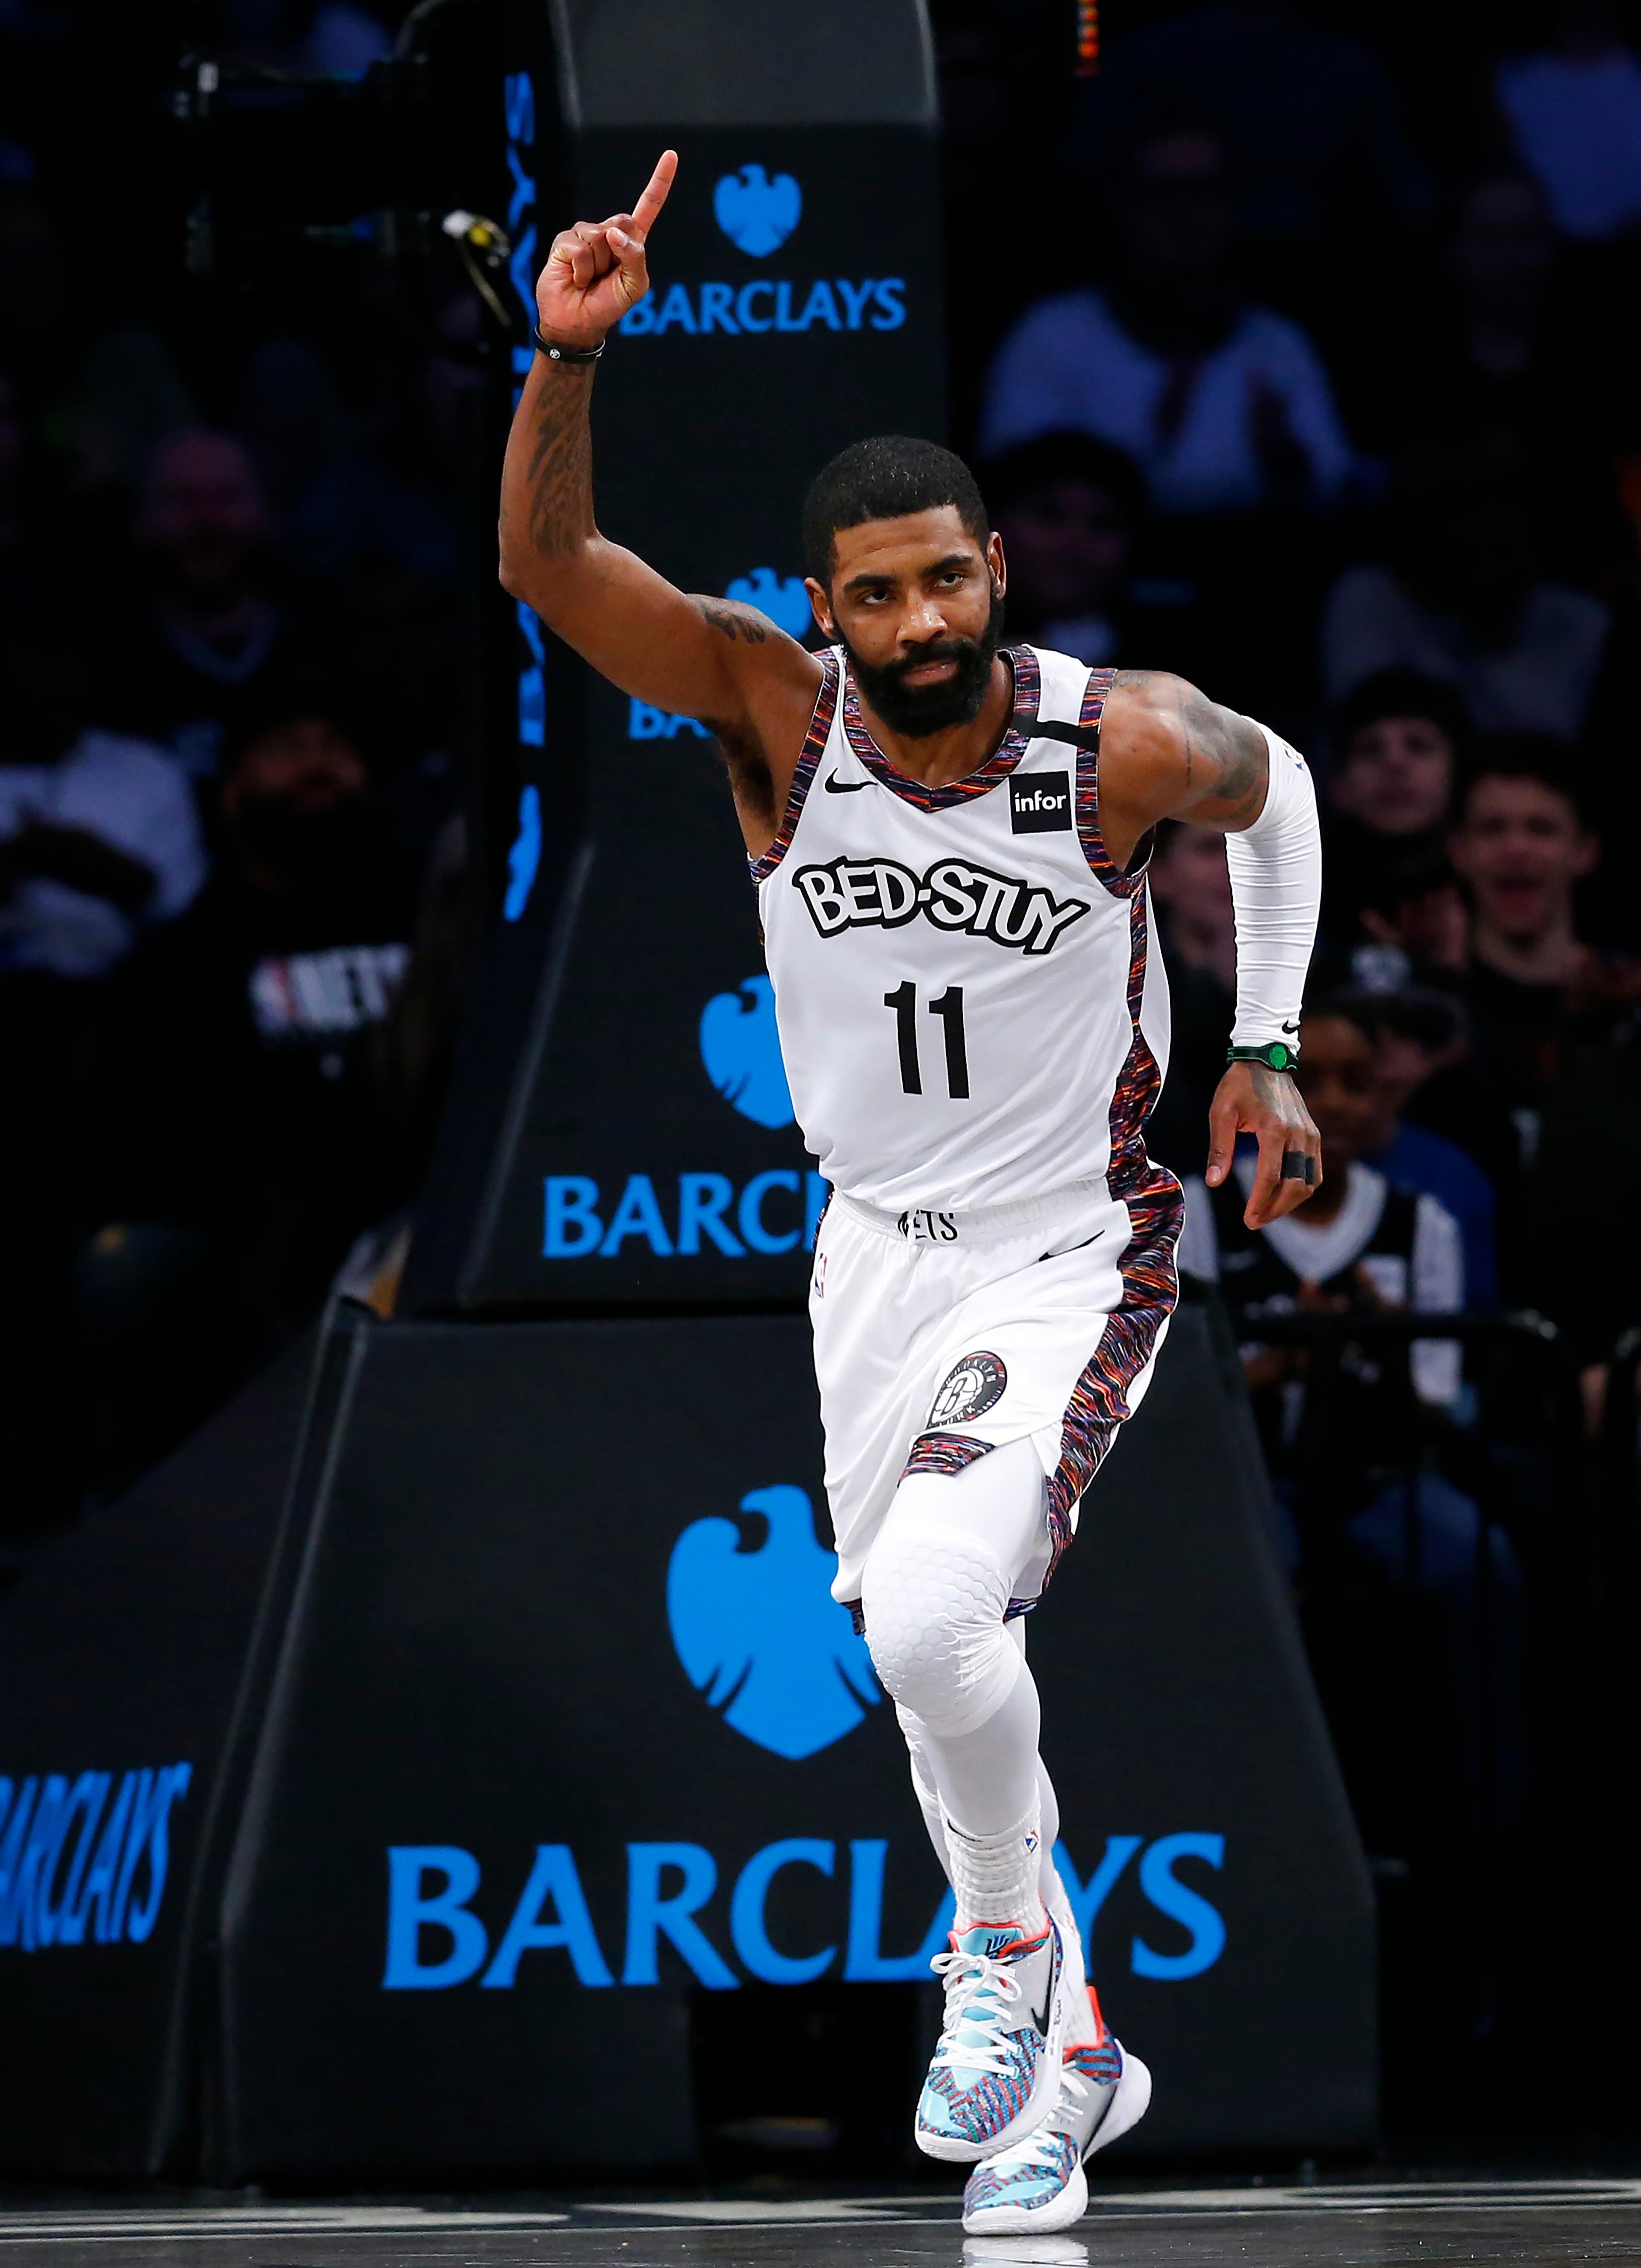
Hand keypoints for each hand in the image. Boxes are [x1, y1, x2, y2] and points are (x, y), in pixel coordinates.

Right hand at [536, 149, 676, 348]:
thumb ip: (634, 257)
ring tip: (589, 280)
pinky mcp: (564, 242)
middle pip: (622, 220)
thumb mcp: (634, 286)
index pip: (648, 206)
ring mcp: (585, 235)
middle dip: (618, 251)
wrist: (578, 322)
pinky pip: (578, 247)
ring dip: (596, 265)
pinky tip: (575, 278)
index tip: (671, 155)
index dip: (659, 182)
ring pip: (599, 236)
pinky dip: (580, 269)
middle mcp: (608, 233)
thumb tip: (613, 233)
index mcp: (631, 241)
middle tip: (606, 275)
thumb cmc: (608, 305)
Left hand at [1204, 1060, 1321, 1229]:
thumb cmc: (1239, 1085)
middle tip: (1254, 1221)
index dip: (1260, 1202)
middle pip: (1294, 1185)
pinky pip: (1314, 1171)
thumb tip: (1214, 1182)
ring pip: (1309, 1182)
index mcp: (1274, 1128)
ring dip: (1290, 1203)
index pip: (1270, 1177)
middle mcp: (1298, 1134)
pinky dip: (1302, 1188)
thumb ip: (1219, 1148)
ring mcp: (1311, 1135)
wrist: (1267, 1059)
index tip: (1248, 1219)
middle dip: (1275, 1209)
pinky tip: (1282, 1196)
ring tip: (1266, 1212)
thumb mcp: (1220, 1112)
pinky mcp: (1314, 1135)